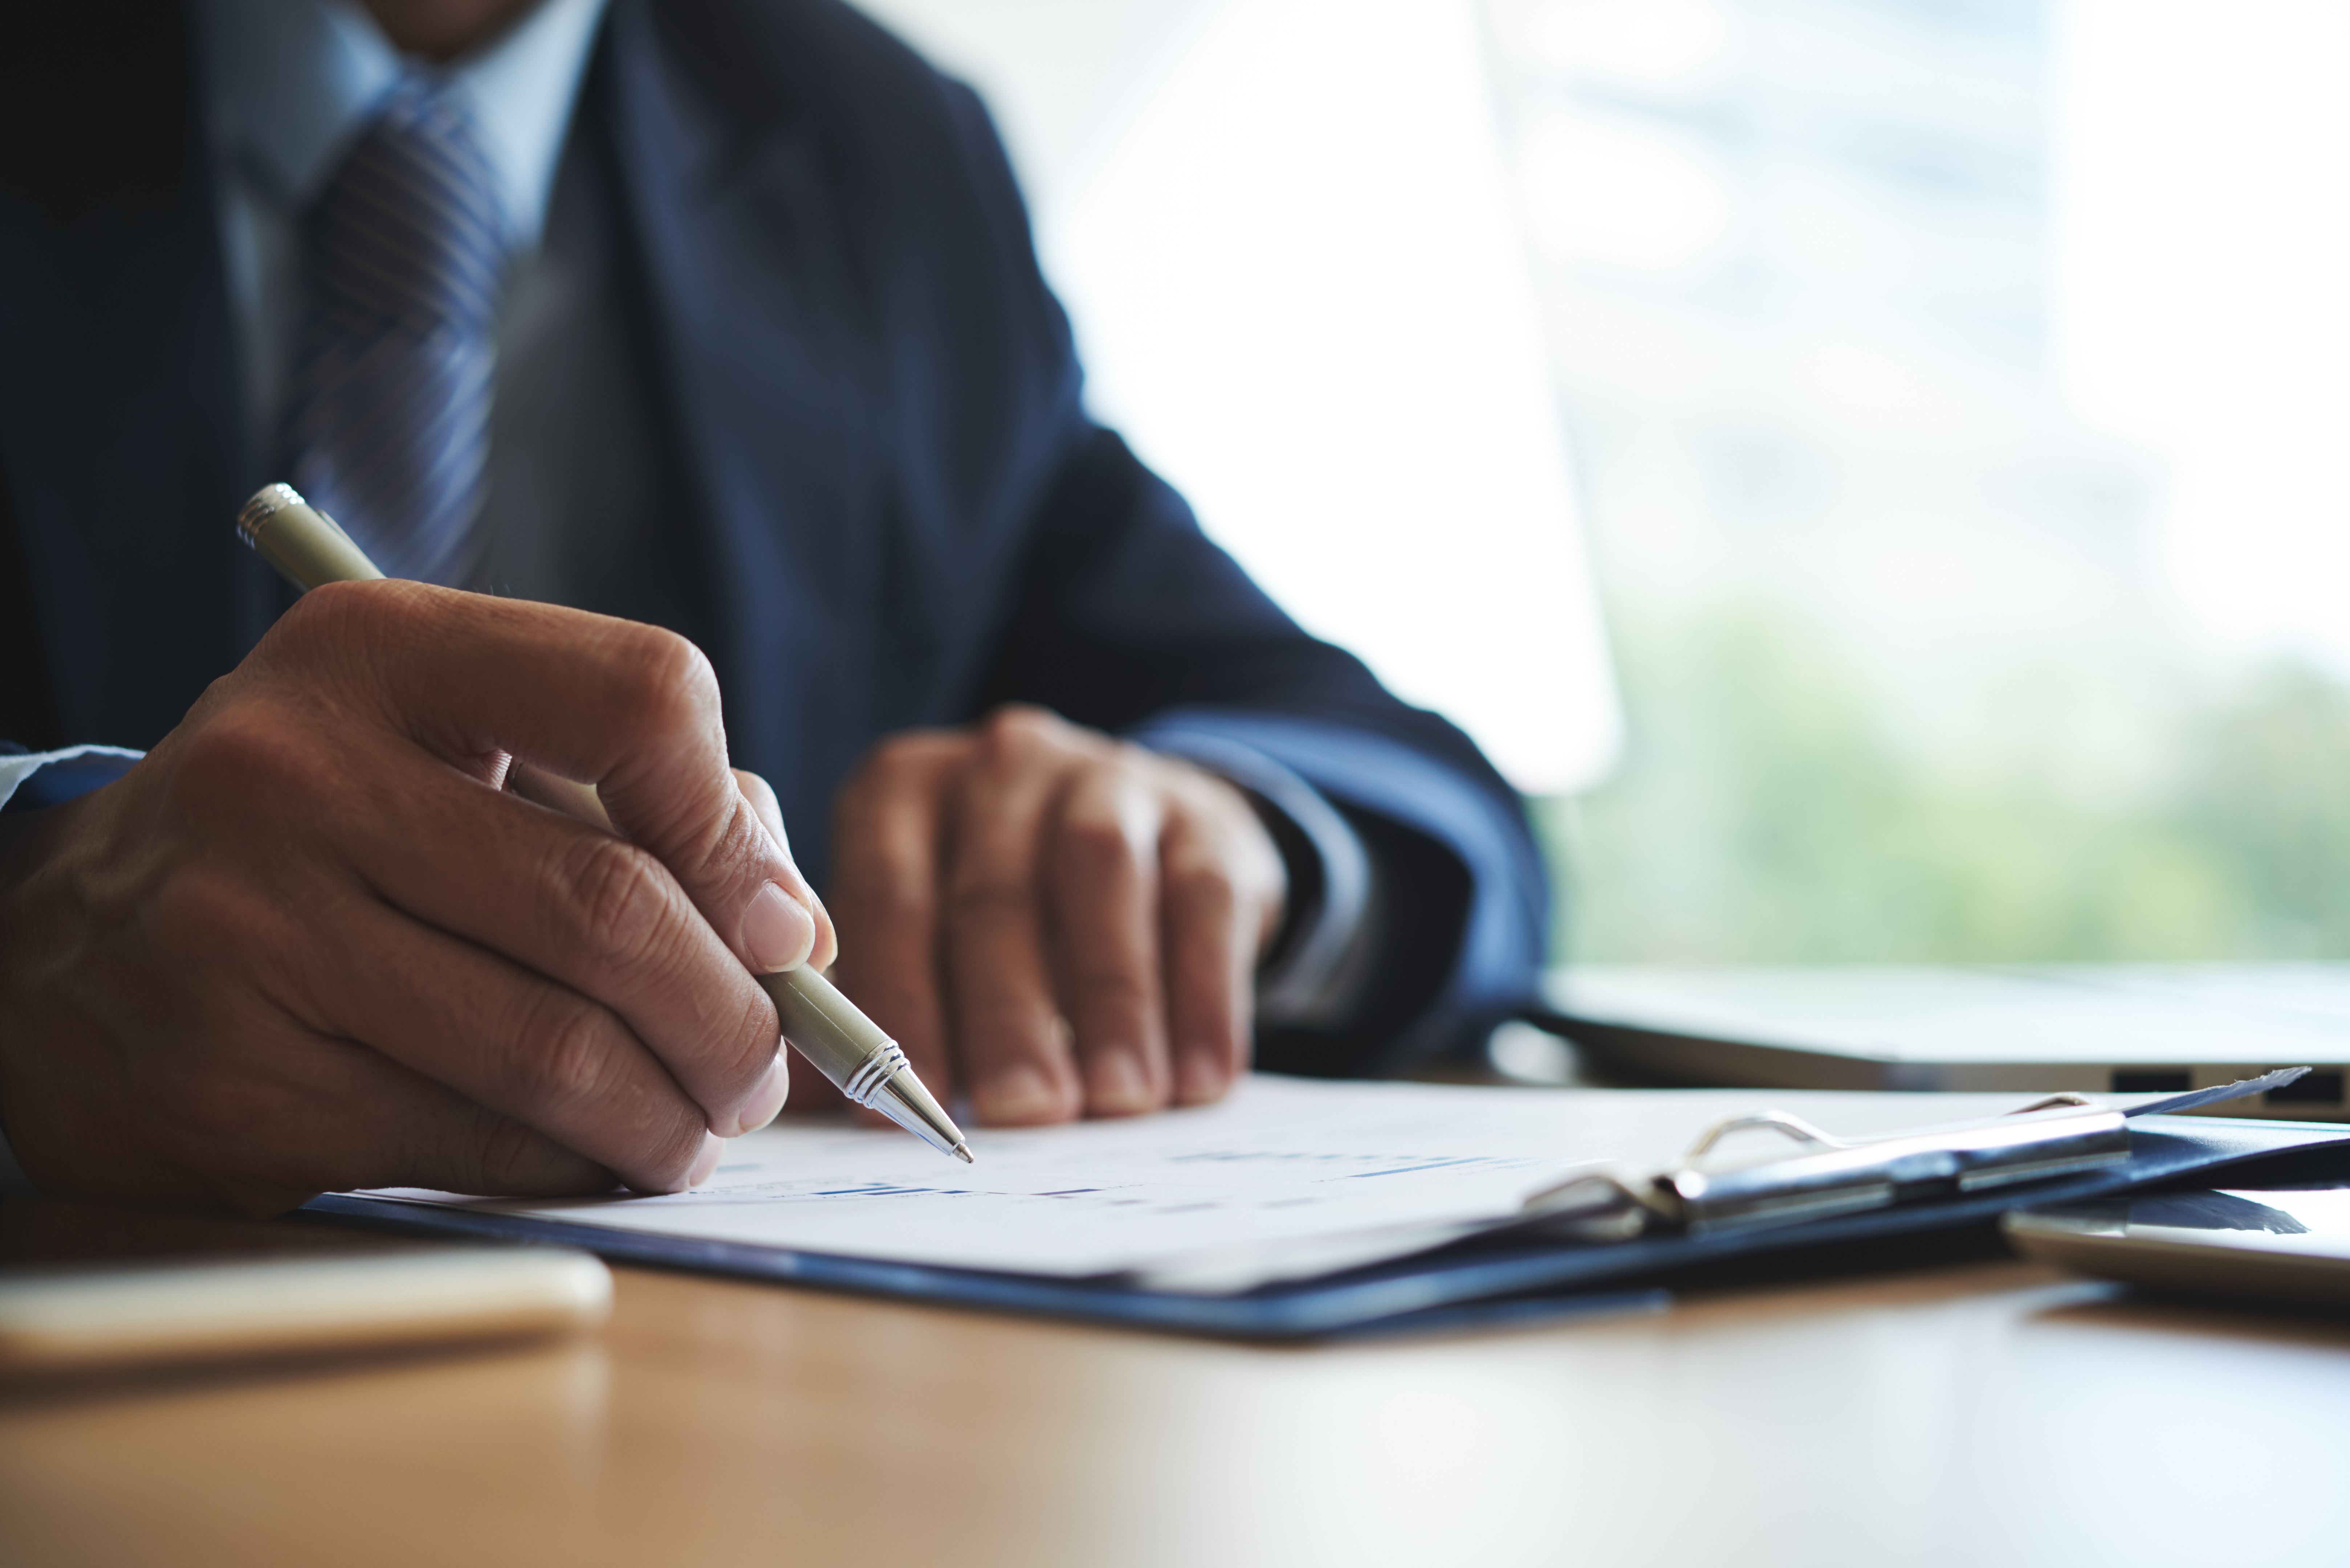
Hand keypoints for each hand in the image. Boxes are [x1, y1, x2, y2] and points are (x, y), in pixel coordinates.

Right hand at [0, 581, 832, 1213]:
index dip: (738, 829)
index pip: (639, 697)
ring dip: (670, 1114)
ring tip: (697, 1126)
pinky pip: (476, 1141)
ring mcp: (250, 930)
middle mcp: (298, 774)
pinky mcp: (233, 1081)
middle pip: (612, 910)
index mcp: (377, 652)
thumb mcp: (457, 758)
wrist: (73, 945)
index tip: (776, 924)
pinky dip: (576, 1164)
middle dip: (732, 1019)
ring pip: (556, 1050)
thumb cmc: (326, 840)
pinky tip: (599, 1155)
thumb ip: (641, 809)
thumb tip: (795, 935)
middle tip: (761, 1070)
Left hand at [823, 706, 1285, 1124]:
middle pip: (993, 894)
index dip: (897, 1003)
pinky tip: (1198, 1079)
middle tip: (1020, 1115)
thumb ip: (868, 1007)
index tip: (901, 1102)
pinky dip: (1200, 997)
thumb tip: (790, 1111)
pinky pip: (1202, 900)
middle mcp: (999, 764)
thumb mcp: (927, 937)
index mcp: (903, 790)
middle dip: (1005, 1017)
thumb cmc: (1005, 919)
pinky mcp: (1203, 814)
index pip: (887, 895)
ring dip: (1109, 1003)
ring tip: (1116, 1101)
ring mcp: (1107, 776)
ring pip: (1101, 880)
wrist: (1151, 842)